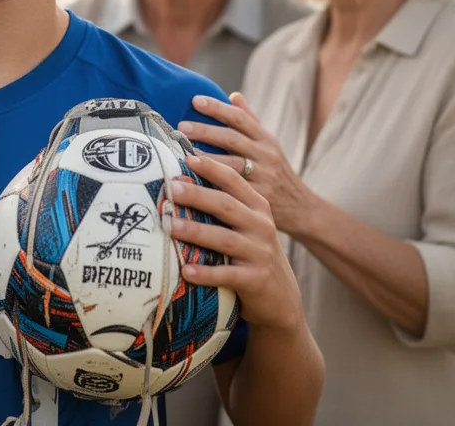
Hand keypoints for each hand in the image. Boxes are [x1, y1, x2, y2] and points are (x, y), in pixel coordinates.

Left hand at [169, 153, 302, 332]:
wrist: (281, 296)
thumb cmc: (251, 252)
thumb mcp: (247, 224)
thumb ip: (224, 205)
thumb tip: (178, 182)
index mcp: (257, 207)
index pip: (234, 181)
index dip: (212, 168)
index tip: (187, 157)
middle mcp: (261, 226)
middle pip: (227, 206)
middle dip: (198, 195)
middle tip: (172, 188)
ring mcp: (260, 253)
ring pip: (225, 239)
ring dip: (197, 232)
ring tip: (172, 226)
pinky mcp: (256, 280)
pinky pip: (227, 275)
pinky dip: (206, 273)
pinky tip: (186, 270)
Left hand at [178, 93, 318, 235]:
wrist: (300, 208)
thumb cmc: (275, 172)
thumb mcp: (269, 145)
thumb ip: (251, 121)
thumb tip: (233, 95)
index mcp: (266, 139)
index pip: (240, 118)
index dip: (218, 108)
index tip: (195, 100)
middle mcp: (266, 155)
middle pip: (232, 139)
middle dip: (205, 131)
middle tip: (181, 127)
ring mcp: (263, 178)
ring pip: (231, 166)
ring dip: (205, 160)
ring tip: (183, 155)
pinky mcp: (259, 199)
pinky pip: (232, 191)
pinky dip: (213, 186)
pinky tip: (194, 183)